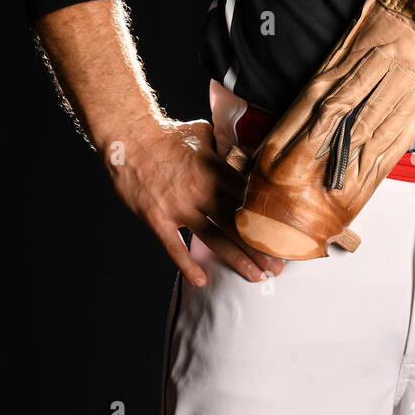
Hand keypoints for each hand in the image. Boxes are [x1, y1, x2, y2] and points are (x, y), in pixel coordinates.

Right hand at [105, 117, 284, 287]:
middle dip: (260, 246)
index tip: (285, 233)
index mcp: (216, 170)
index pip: (250, 198)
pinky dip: (188, 265)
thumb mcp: (204, 134)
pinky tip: (202, 280)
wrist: (129, 139)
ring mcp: (180, 207)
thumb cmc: (167, 135)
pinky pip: (175, 246)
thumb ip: (226, 146)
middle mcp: (202, 191)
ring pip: (214, 238)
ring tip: (255, 276)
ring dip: (236, 259)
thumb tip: (244, 149)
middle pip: (238, 223)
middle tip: (278, 265)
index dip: (268, 217)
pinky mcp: (159, 219)